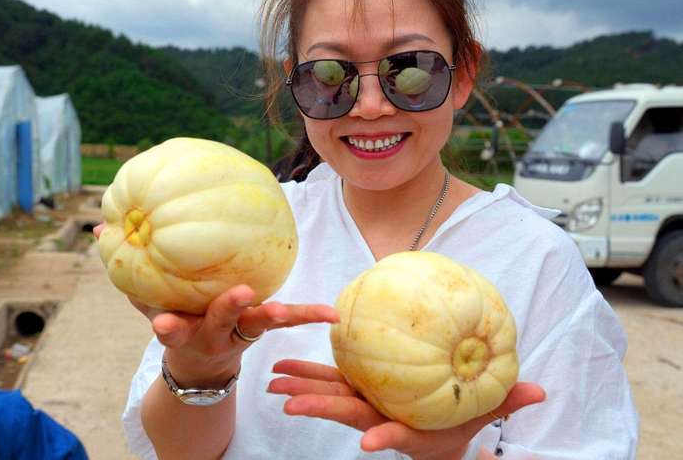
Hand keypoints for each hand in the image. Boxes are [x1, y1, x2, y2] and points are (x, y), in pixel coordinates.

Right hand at [92, 223, 338, 386]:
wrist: (202, 365)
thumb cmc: (175, 321)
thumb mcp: (149, 302)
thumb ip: (129, 269)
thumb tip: (98, 229)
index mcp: (182, 331)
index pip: (172, 329)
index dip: (167, 326)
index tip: (162, 323)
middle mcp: (213, 334)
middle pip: (220, 323)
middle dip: (227, 310)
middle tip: (240, 295)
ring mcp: (242, 332)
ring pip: (261, 324)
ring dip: (279, 316)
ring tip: (299, 312)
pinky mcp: (264, 326)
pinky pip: (288, 318)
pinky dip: (307, 315)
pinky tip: (330, 315)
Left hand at [267, 359, 545, 459]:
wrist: (433, 433)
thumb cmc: (456, 428)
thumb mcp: (482, 415)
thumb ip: (507, 402)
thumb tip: (540, 390)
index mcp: (408, 427)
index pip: (396, 434)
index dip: (384, 438)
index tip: (369, 443)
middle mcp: (380, 417)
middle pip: (349, 414)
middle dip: (319, 409)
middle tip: (287, 404)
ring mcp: (365, 404)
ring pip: (331, 398)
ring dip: (302, 390)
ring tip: (274, 383)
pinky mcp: (357, 390)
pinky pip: (329, 382)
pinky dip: (307, 376)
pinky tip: (282, 370)